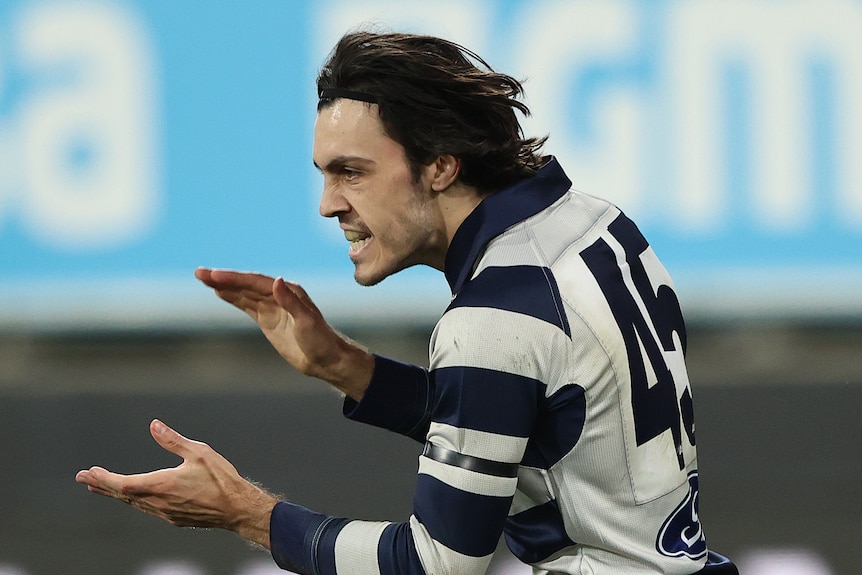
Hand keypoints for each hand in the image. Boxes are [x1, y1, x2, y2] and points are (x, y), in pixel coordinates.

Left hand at [75, 419, 275, 548]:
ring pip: (134, 503)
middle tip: (84, 479)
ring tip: (102, 488)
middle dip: (102, 486)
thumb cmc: (221, 479)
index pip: (122, 484)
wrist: (238, 508)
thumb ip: (173, 440)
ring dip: (117, 493)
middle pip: (123, 495)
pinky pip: (147, 509)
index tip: (88, 473)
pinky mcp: (175, 519)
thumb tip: (154, 425)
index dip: (103, 479)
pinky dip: (134, 500)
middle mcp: (159, 502)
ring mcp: (166, 513)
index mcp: (162, 485)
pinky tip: (134, 497)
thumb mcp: (199, 452)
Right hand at [195, 267, 373, 399]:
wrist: (326, 359)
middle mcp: (279, 294)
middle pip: (246, 284)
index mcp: (289, 291)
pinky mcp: (268, 319)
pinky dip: (232, 298)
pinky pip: (246, 305)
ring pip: (243, 293)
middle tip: (199, 272)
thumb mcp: (307, 321)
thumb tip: (277, 280)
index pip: (255, 282)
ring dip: (224, 285)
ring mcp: (272, 307)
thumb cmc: (320, 340)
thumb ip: (292, 302)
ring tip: (202, 278)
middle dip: (222, 278)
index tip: (214, 276)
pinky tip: (219, 292)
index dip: (234, 278)